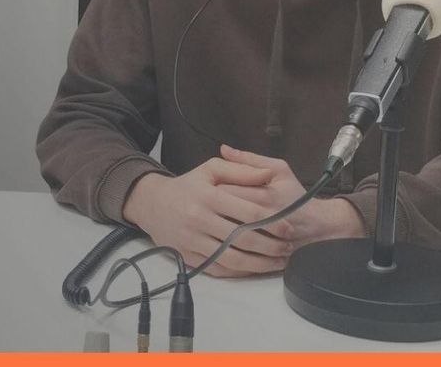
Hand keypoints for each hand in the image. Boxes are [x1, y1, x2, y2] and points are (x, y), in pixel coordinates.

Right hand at [121, 156, 292, 276]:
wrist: (151, 204)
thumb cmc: (187, 185)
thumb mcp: (211, 169)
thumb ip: (241, 170)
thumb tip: (267, 174)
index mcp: (209, 197)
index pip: (248, 213)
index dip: (273, 222)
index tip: (288, 227)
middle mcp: (200, 220)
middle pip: (244, 239)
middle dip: (271, 246)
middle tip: (288, 247)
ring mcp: (193, 242)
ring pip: (234, 259)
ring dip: (260, 264)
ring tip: (279, 262)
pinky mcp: (189, 257)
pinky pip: (219, 269)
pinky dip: (240, 272)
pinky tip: (255, 269)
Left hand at [215, 144, 365, 246]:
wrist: (317, 226)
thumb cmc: (296, 195)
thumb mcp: (279, 169)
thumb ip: (250, 159)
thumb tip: (223, 149)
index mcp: (265, 196)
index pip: (226, 191)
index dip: (213, 188)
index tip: (209, 186)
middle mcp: (263, 220)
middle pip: (223, 214)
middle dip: (212, 209)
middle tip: (206, 204)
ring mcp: (263, 241)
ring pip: (228, 236)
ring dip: (217, 228)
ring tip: (213, 219)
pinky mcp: (262, 256)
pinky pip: (236, 252)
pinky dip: (227, 246)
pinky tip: (222, 237)